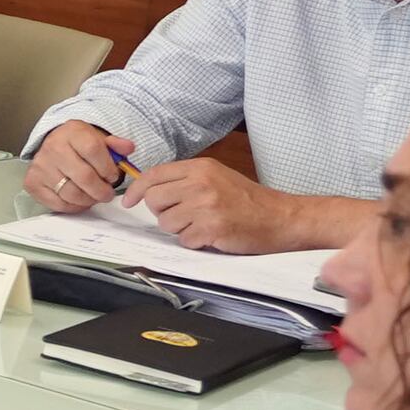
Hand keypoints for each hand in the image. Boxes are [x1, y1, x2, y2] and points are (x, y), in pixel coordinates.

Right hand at [21, 120, 131, 211]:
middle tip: (107, 193)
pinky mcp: (33, 182)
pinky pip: (57, 203)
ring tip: (94, 196)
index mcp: (72, 132)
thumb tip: (128, 148)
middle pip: (84, 177)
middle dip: (101, 190)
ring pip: (71, 194)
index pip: (93, 150)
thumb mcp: (99, 138)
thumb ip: (116, 144)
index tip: (112, 176)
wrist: (54, 144)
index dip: (107, 168)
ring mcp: (41, 166)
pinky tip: (80, 200)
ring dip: (89, 200)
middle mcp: (53, 147)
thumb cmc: (80, 144)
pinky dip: (73, 206)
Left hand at [129, 156, 292, 251]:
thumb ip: (185, 180)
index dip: (136, 190)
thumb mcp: (216, 177)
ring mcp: (206, 206)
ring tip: (202, 224)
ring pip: (166, 223)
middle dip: (162, 212)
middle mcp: (201, 183)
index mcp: (200, 168)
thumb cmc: (247, 200)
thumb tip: (149, 189)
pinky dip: (194, 242)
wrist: (280, 217)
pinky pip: (184, 239)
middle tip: (182, 215)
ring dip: (180, 229)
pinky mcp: (212, 228)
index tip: (128, 201)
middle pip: (154, 200)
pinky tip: (211, 235)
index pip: (154, 175)